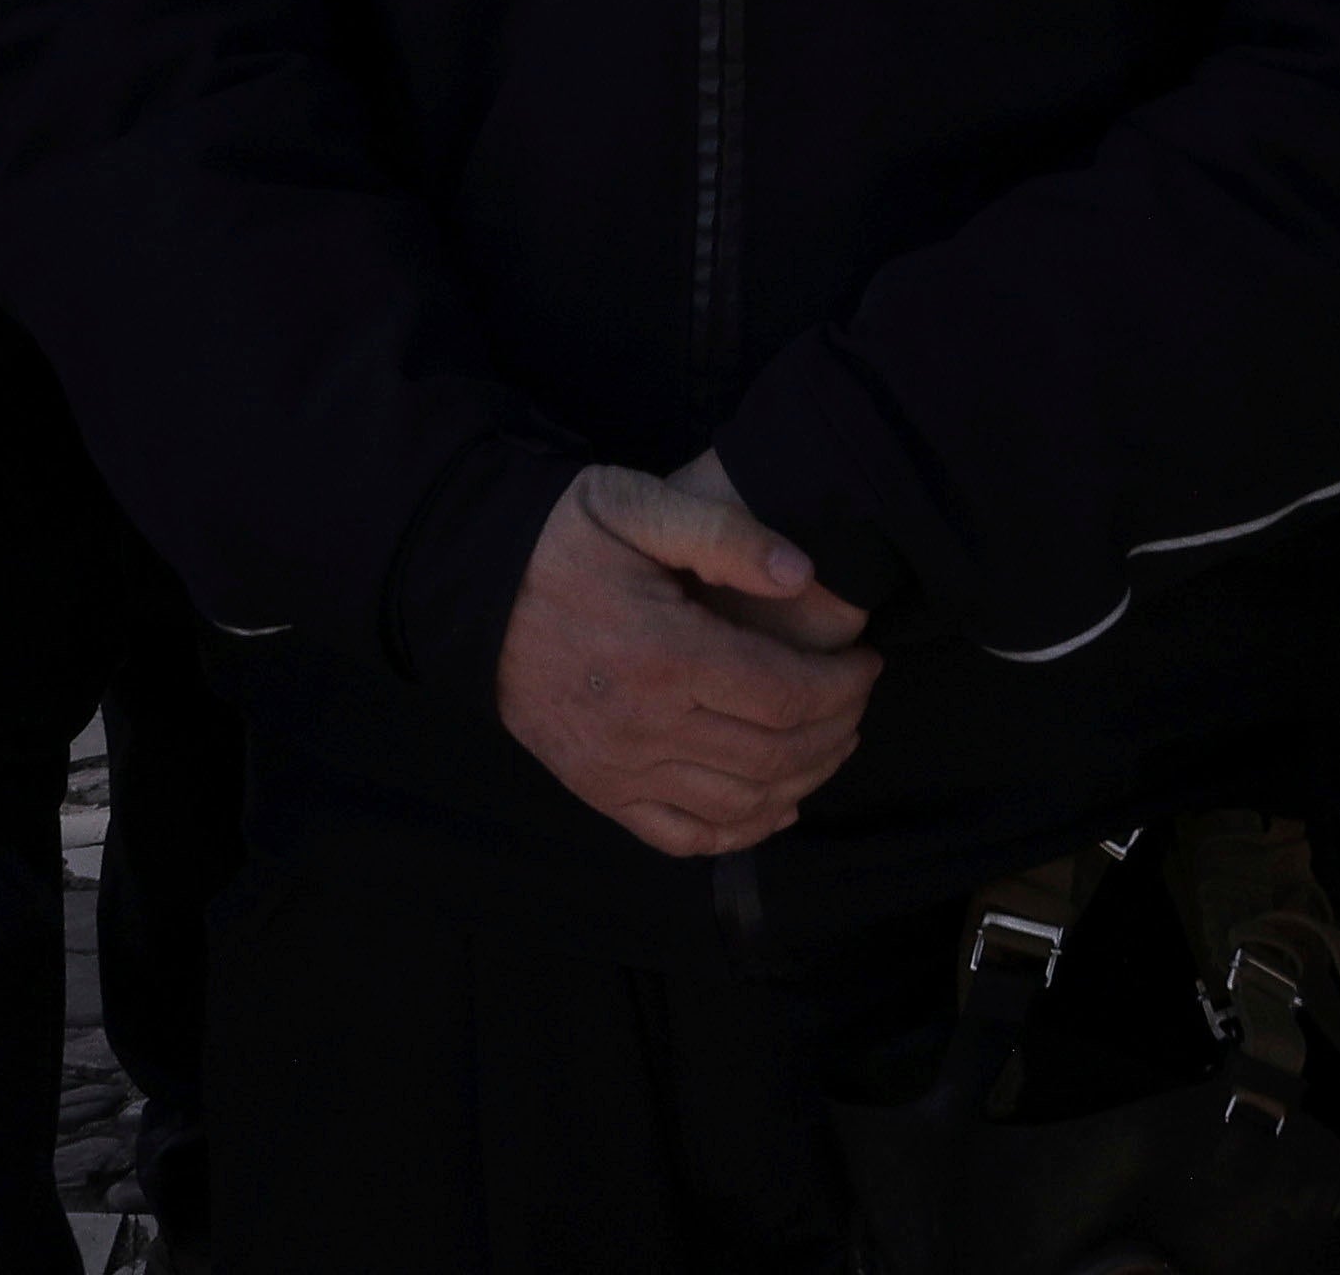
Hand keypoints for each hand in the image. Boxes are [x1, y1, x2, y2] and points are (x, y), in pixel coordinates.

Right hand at [494, 455, 877, 859]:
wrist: (471, 590)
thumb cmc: (559, 540)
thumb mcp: (633, 504)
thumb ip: (722, 533)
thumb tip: (802, 573)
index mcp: (663, 653)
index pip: (787, 694)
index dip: (845, 685)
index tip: (868, 661)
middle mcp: (644, 725)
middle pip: (775, 755)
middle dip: (838, 730)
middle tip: (858, 698)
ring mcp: (619, 769)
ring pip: (741, 803)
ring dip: (805, 780)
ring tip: (832, 740)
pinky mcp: (599, 792)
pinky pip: (684, 836)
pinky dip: (742, 832)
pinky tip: (777, 806)